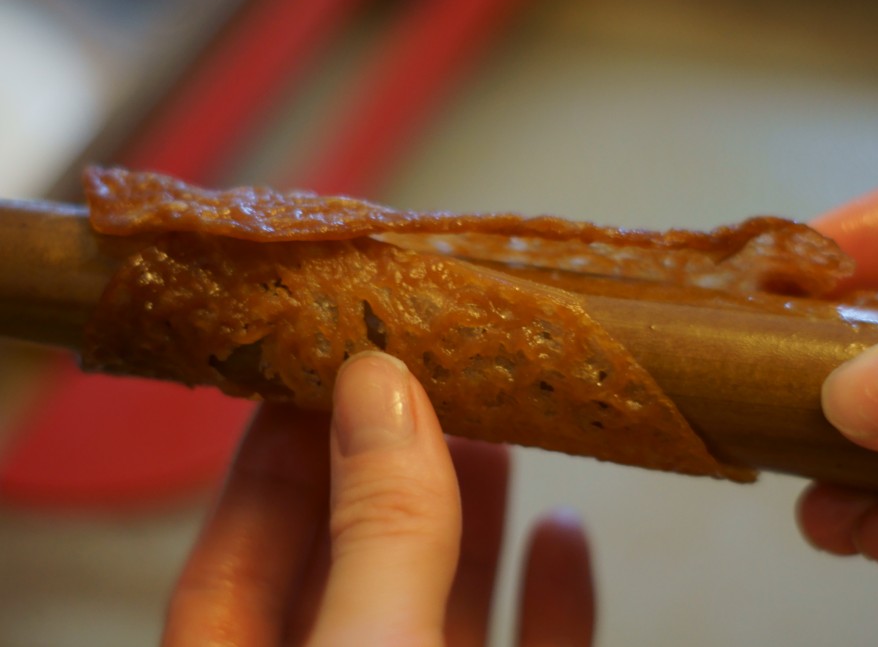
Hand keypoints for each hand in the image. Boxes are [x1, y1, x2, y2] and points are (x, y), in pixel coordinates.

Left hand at [162, 351, 595, 645]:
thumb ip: (379, 531)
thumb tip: (382, 386)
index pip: (239, 546)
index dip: (282, 441)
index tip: (327, 354)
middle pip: (351, 555)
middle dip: (393, 455)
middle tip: (431, 363)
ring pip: (441, 597)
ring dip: (473, 510)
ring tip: (503, 420)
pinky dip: (550, 593)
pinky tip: (565, 529)